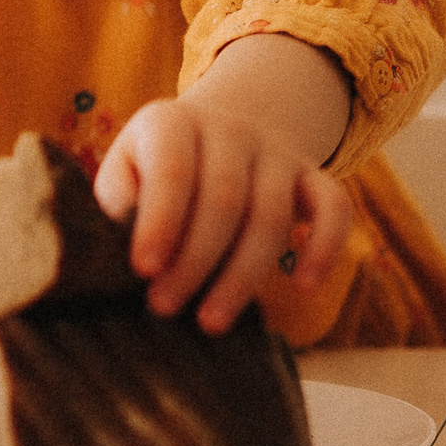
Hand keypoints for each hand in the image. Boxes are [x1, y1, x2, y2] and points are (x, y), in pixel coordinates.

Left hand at [95, 47, 353, 340]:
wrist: (221, 127)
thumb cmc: (157, 167)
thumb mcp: (125, 170)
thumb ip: (118, 202)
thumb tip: (111, 251)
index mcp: (172, 122)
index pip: (172, 171)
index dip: (160, 223)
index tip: (143, 271)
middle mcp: (230, 129)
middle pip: (223, 200)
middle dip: (194, 262)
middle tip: (165, 308)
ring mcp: (277, 151)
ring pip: (272, 215)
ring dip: (243, 275)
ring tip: (212, 322)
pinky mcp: (314, 174)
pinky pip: (334, 207)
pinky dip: (325, 246)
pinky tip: (303, 287)